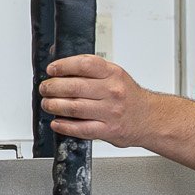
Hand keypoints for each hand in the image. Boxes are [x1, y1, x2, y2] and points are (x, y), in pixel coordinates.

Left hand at [39, 54, 153, 145]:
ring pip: (73, 108)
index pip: (84, 64)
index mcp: (113, 74)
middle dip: (53, 87)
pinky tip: (56, 123)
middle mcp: (112, 91)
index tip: (52, 70)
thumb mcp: (115, 75)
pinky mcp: (107, 130)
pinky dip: (64, 126)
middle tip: (45, 89)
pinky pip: (80, 128)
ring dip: (54, 106)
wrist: (150, 118)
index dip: (63, 66)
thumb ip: (91, 70)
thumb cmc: (128, 97)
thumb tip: (61, 67)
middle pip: (74, 87)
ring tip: (47, 104)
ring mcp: (110, 112)